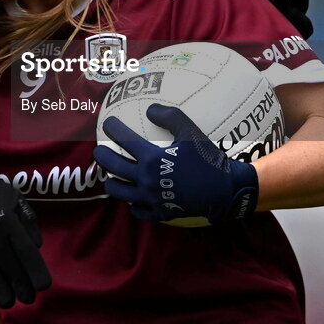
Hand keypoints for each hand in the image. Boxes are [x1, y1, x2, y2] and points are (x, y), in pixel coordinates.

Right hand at [0, 150, 50, 307]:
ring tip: (8, 303)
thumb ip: (28, 221)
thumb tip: (37, 246)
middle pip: (7, 263)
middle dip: (20, 284)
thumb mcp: (15, 198)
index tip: (43, 286)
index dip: (34, 269)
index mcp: (8, 219)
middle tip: (28, 300)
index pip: (24, 250)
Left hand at [93, 104, 257, 222]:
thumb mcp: (191, 132)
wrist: (225, 190)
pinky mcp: (159, 213)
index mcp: (152, 158)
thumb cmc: (208, 159)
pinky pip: (137, 211)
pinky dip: (132, 204)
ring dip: (112, 183)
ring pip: (119, 192)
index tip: (108, 123)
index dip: (113, 128)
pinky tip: (134, 198)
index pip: (124, 140)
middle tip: (99, 150)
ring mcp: (151, 198)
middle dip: (102, 156)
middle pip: (113, 167)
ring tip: (112, 177)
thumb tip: (150, 110)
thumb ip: (170, 117)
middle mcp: (146, 179)